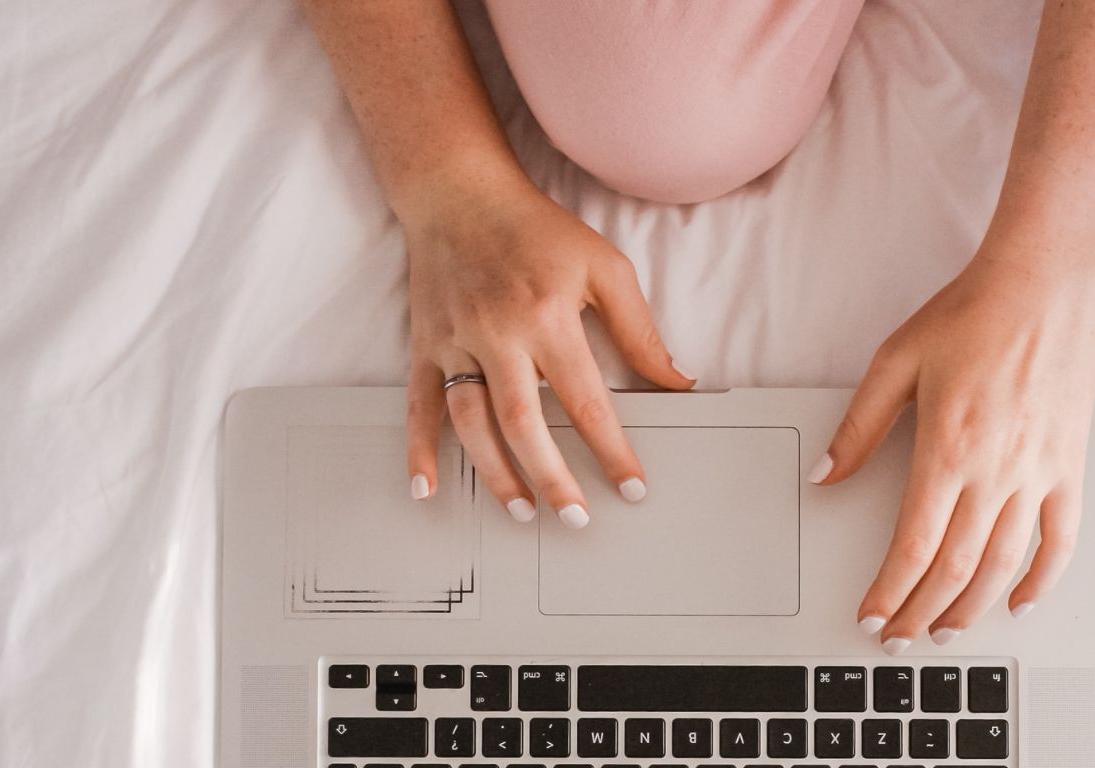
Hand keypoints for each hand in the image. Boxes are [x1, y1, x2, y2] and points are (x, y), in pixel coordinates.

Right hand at [404, 180, 693, 525]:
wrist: (460, 192)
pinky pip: (418, 404)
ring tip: (523, 511)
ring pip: (472, 422)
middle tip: (578, 519)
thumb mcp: (605, 267)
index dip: (611, 450)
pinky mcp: (425, 344)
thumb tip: (676, 383)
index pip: (586, 401)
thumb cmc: (538, 230)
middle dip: (553, 478)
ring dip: (495, 473)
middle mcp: (498, 334)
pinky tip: (426, 487)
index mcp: (548, 317)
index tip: (632, 487)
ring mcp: (455, 342)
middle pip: (524, 423)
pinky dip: (418, 448)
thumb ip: (640, 331)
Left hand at [811, 235, 1094, 651]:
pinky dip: (1042, 579)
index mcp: (947, 449)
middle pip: (955, 567)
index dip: (890, 591)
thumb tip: (825, 475)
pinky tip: (1021, 602)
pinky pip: (1060, 538)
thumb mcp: (896, 362)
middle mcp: (996, 470)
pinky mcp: (1069, 466)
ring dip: (973, 607)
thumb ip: (859, 427)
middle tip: (899, 638)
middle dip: (922, 612)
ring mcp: (1038, 472)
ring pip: (1004, 564)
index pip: (914, 545)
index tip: (872, 617)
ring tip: (946, 633)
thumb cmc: (970, 315)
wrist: (1045, 284)